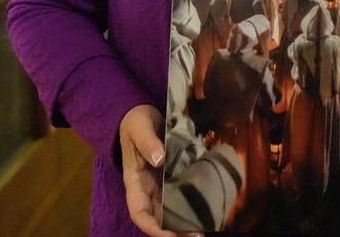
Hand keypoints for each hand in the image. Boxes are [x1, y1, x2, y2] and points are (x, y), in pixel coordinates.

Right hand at [119, 105, 200, 236]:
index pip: (139, 212)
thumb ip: (147, 141)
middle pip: (157, 218)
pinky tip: (205, 209)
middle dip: (173, 231)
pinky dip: (190, 206)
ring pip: (169, 212)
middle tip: (196, 235)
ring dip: (183, 223)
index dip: (152, 227)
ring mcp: (159, 185)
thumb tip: (159, 158)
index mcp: (134, 181)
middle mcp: (147, 188)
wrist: (142, 116)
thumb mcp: (139, 126)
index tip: (169, 235)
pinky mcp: (171, 179)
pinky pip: (180, 197)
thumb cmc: (136, 122)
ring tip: (202, 228)